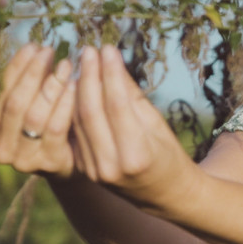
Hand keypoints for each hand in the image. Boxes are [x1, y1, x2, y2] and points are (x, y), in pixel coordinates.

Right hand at [0, 44, 76, 178]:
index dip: (16, 68)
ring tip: (66, 64)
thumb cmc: (46, 121)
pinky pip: (56, 128)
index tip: (33, 46)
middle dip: (32, 73)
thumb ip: (25, 83)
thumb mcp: (30, 102)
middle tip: (49, 51)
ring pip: (34, 116)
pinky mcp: (49, 163)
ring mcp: (22, 160)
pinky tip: (77, 85)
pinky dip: (66, 103)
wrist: (69, 159)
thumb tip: (35, 48)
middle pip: (15, 103)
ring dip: (51, 86)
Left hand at [72, 45, 198, 208]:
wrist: (165, 195)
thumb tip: (111, 61)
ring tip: (82, 63)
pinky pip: (76, 131)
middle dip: (89, 76)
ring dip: (78, 88)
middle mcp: (111, 165)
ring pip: (78, 121)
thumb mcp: (156, 123)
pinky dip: (74, 106)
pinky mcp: (84, 169)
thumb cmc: (168, 154)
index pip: (117, 105)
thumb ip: (131, 95)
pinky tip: (77, 85)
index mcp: (136, 154)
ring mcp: (94, 170)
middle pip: (91, 112)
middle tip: (89, 50)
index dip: (110, 74)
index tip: (108, 48)